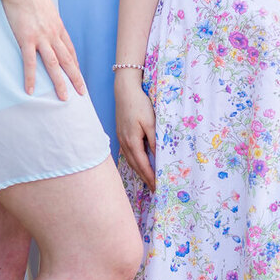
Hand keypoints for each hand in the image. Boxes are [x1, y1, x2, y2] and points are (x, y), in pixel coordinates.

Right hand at [1, 0, 85, 100]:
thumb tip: (44, 20)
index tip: (78, 74)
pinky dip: (31, 78)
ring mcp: (41, 37)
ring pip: (54, 64)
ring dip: (60, 82)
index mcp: (57, 26)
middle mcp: (53, 34)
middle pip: (67, 60)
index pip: (70, 49)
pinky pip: (30, 62)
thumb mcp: (45, 6)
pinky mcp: (26, 38)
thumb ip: (46, 17)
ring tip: (64, 98)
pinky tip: (31, 90)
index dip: (75, 63)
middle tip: (83, 93)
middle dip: (76, 77)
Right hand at [115, 73, 156, 187]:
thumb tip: (158, 156)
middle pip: (135, 166)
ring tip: (148, 180)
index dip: (150, 177)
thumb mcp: (150, 122)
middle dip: (145, 178)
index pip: (142, 165)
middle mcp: (124, 143)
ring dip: (139, 171)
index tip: (157, 187)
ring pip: (130, 161)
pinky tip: (139, 163)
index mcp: (132, 142)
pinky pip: (128, 154)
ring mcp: (121, 139)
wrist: (125, 91)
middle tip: (154, 188)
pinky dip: (135, 162)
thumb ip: (154, 140)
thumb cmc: (139, 104)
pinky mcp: (121, 135)